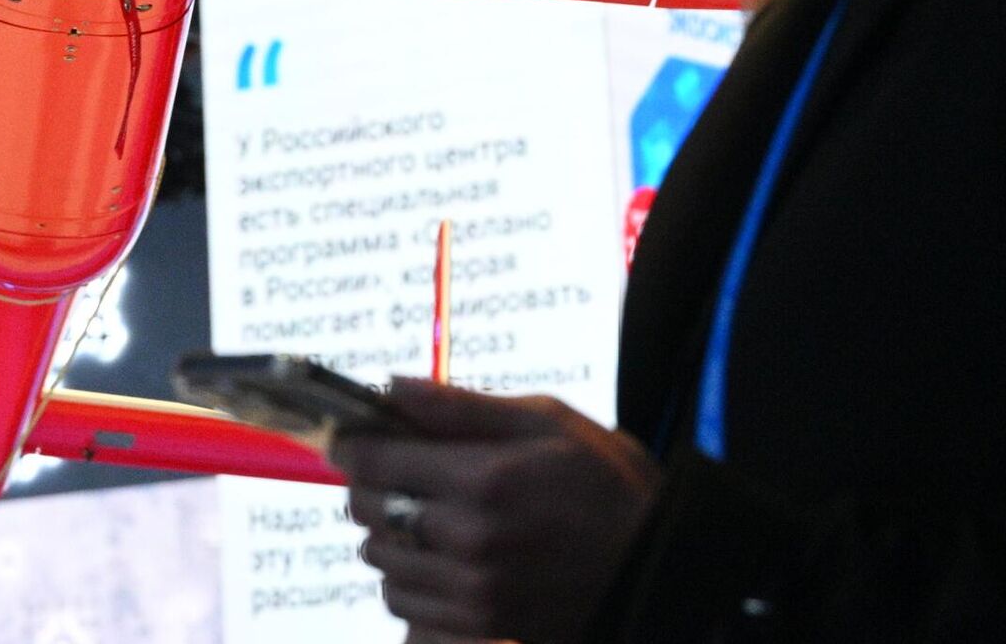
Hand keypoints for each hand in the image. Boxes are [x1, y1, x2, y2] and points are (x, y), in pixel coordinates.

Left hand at [336, 378, 660, 643]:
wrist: (658, 567)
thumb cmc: (604, 482)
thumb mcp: (544, 421)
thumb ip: (459, 407)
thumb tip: (391, 386)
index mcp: (484, 479)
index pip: (375, 460)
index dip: (349, 442)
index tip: (347, 433)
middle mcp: (471, 540)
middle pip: (367, 511)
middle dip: (366, 484)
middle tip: (388, 469)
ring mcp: (474, 594)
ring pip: (381, 562)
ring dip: (385, 534)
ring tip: (415, 514)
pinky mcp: (481, 630)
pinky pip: (405, 608)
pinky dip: (406, 580)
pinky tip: (434, 558)